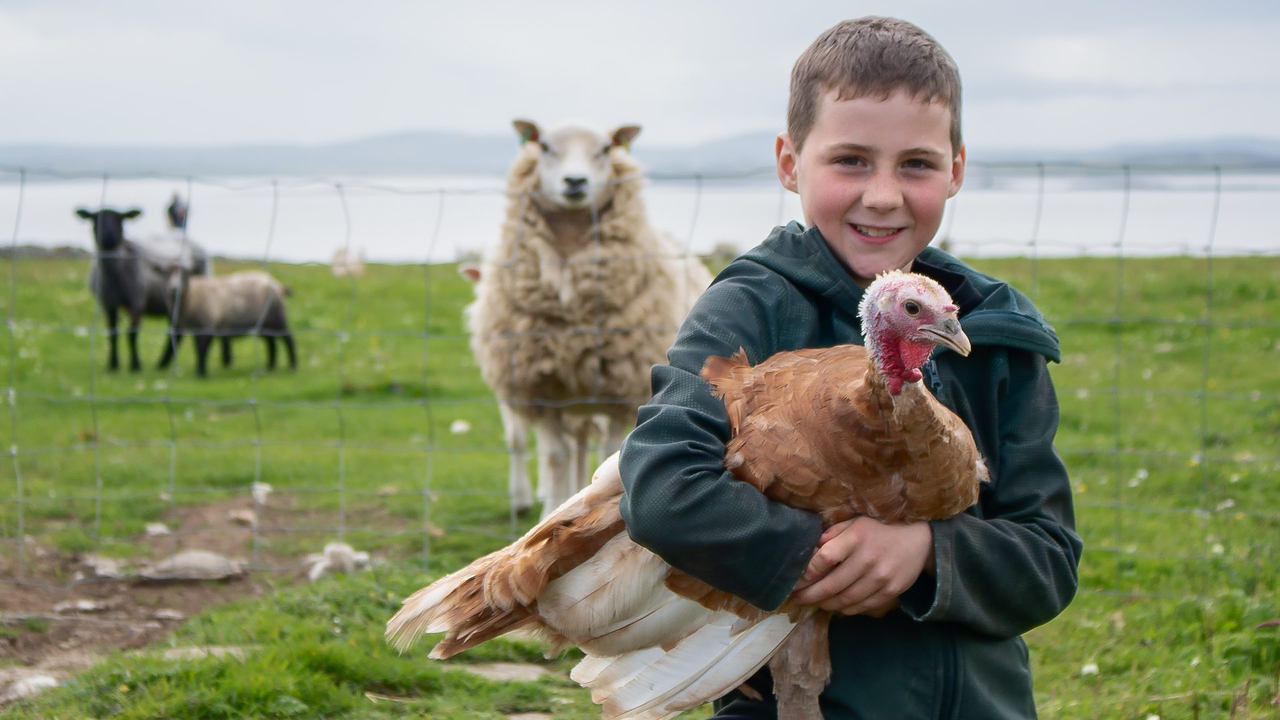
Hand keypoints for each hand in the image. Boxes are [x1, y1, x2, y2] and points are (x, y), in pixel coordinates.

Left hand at [790, 516, 933, 615]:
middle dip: (810, 595)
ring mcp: (881, 577)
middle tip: (796, 599)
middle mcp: (868, 558)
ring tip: (814, 603)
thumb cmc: (880, 530)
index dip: (807, 573)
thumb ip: (833, 534)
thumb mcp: (856, 522)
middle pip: (832, 584)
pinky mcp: (891, 591)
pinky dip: (845, 609)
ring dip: (826, 604)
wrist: (919, 541)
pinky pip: (862, 606)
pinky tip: (836, 606)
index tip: (796, 581)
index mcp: (857, 537)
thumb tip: (811, 550)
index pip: (825, 558)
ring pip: (846, 599)